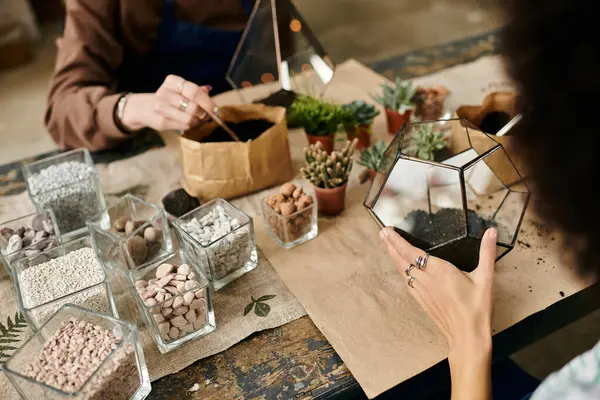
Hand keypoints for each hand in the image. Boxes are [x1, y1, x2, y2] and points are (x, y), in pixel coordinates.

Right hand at [121, 75, 215, 131]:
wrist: (146, 108)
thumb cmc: (171, 98)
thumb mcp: (183, 90)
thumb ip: (197, 91)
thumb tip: (209, 90)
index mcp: (172, 81)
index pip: (194, 91)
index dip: (207, 102)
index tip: (215, 109)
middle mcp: (164, 93)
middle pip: (192, 106)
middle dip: (205, 113)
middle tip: (209, 116)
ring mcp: (161, 108)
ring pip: (188, 119)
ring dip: (198, 121)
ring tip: (199, 119)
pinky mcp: (161, 122)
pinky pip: (184, 126)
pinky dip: (191, 126)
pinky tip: (190, 123)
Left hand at [380, 226, 496, 399]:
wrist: (468, 337)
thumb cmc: (477, 309)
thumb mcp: (486, 278)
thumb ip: (487, 253)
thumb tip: (492, 232)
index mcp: (440, 272)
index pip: (412, 253)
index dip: (397, 241)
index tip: (387, 231)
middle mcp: (427, 281)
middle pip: (402, 261)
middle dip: (391, 246)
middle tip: (382, 233)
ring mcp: (422, 292)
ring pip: (403, 272)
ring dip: (394, 258)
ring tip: (388, 246)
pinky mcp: (422, 301)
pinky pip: (408, 283)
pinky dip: (402, 272)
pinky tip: (402, 269)